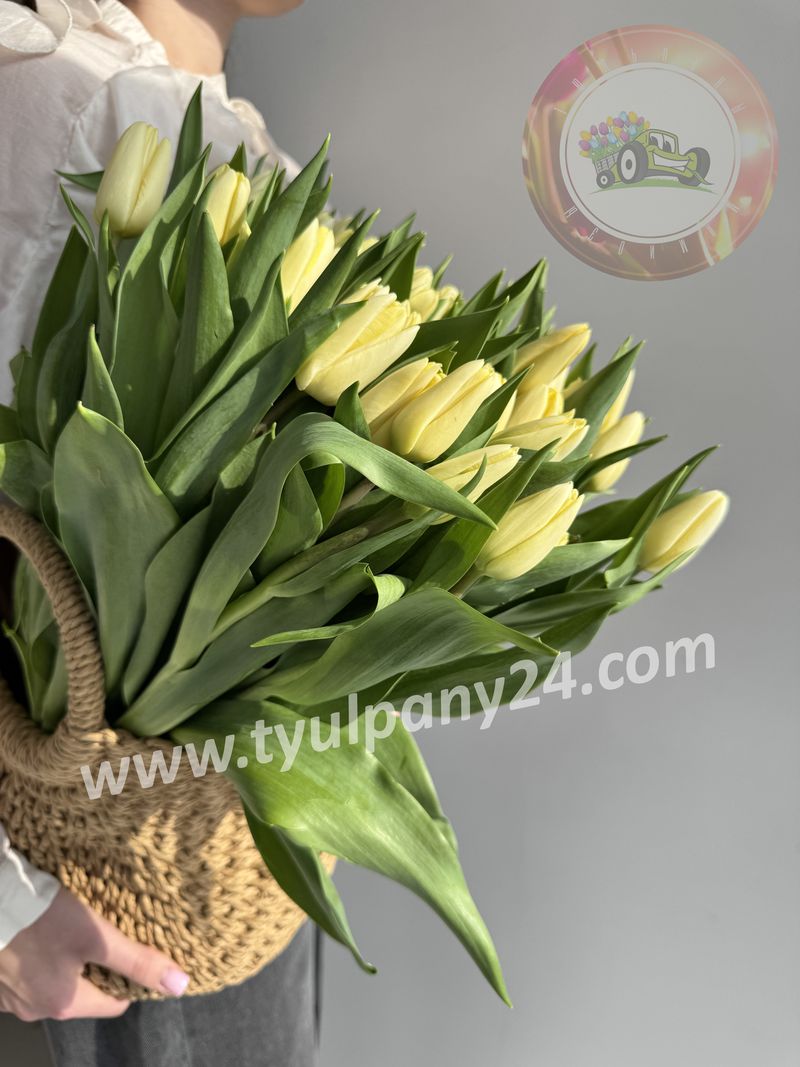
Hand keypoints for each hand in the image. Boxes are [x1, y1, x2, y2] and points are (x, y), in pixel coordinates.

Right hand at [0, 887, 189, 1020]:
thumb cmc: (45, 918)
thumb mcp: (98, 936)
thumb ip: (138, 962)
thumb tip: (180, 986)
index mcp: (64, 1004)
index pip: (114, 1005)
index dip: (129, 980)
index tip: (135, 954)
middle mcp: (35, 1011)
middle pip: (84, 994)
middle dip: (98, 969)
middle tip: (107, 937)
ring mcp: (11, 998)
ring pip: (55, 985)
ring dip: (67, 965)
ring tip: (75, 933)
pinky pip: (29, 978)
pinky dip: (41, 962)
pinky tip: (45, 937)